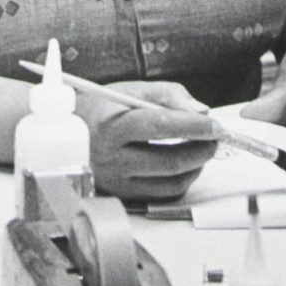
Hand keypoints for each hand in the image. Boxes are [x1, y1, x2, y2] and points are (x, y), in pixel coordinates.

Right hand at [78, 80, 217, 202]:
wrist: (70, 133)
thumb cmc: (101, 109)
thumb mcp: (131, 90)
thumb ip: (168, 95)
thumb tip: (200, 111)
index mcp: (111, 126)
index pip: (158, 126)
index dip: (191, 126)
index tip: (214, 124)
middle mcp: (112, 158)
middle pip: (168, 162)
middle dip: (200, 149)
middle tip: (215, 136)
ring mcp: (118, 182)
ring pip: (170, 183)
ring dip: (196, 166)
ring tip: (203, 147)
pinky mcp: (125, 195)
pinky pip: (163, 194)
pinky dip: (182, 179)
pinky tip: (187, 163)